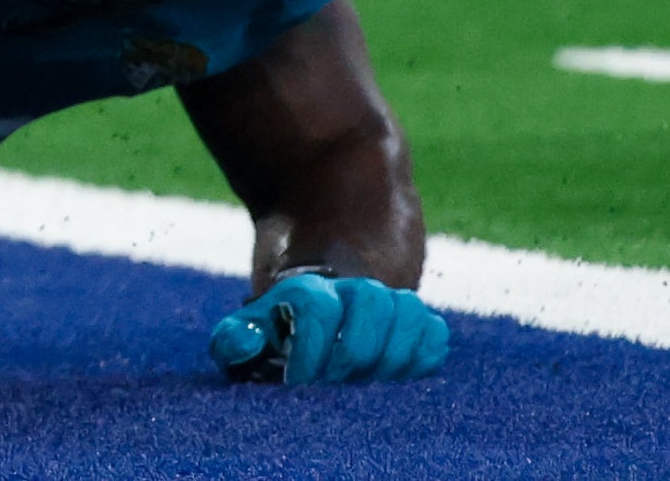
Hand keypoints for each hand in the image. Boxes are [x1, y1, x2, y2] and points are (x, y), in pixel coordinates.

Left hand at [207, 272, 446, 386]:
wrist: (325, 287)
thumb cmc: (284, 329)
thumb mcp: (251, 329)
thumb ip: (235, 339)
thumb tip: (250, 343)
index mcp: (308, 286)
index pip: (318, 305)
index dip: (309, 348)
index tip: (297, 379)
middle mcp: (354, 287)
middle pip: (371, 302)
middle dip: (351, 354)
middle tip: (334, 382)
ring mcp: (393, 301)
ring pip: (410, 314)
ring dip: (388, 358)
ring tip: (363, 383)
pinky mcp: (422, 322)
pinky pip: (435, 335)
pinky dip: (420, 358)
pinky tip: (392, 377)